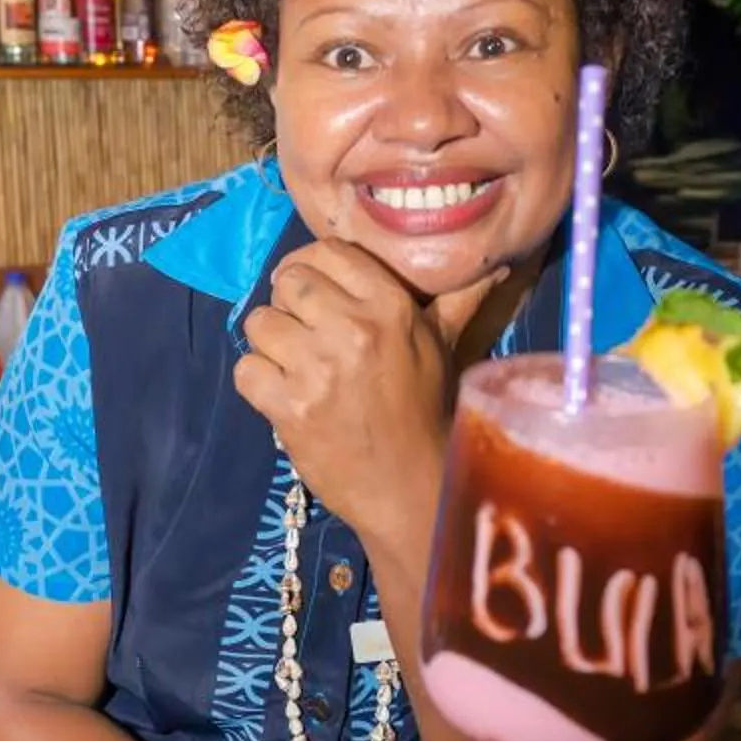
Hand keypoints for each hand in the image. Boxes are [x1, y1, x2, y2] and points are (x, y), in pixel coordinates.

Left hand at [234, 242, 504, 562]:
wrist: (411, 488)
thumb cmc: (428, 412)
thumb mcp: (443, 347)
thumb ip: (457, 300)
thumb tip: (495, 264)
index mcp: (390, 305)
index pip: (327, 252)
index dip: (312, 268)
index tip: (313, 293)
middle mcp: (353, 329)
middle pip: (287, 282)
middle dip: (288, 305)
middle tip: (304, 334)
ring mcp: (318, 369)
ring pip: (259, 323)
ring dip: (270, 345)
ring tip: (293, 367)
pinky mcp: (289, 408)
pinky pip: (246, 369)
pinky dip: (257, 382)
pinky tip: (282, 395)